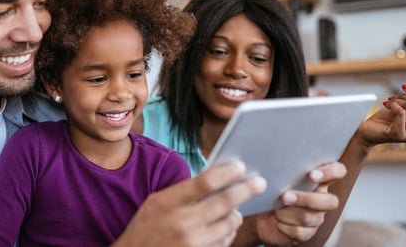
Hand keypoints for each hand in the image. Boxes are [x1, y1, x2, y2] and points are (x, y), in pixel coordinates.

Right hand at [113, 160, 266, 246]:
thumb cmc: (146, 228)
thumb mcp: (157, 203)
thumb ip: (183, 191)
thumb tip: (217, 177)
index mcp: (168, 202)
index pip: (205, 181)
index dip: (228, 172)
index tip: (241, 166)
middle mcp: (182, 223)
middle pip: (226, 201)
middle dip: (247, 190)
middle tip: (259, 183)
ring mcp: (193, 243)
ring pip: (230, 224)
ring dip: (236, 214)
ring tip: (235, 210)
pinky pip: (225, 242)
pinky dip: (228, 233)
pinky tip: (223, 228)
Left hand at [250, 162, 346, 246]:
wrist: (261, 217)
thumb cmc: (272, 192)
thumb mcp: (276, 178)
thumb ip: (281, 170)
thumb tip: (270, 169)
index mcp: (319, 181)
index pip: (338, 171)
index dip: (331, 172)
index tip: (311, 175)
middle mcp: (322, 199)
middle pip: (330, 201)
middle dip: (306, 199)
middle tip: (285, 196)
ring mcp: (316, 218)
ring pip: (310, 217)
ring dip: (289, 213)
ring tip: (276, 209)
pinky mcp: (306, 233)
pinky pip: (300, 232)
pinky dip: (285, 226)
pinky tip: (278, 222)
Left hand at [358, 84, 405, 145]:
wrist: (368, 131)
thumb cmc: (386, 118)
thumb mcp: (404, 105)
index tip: (404, 87)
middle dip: (404, 95)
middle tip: (392, 98)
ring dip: (396, 100)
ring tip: (388, 103)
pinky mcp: (400, 135)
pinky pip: (401, 112)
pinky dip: (392, 105)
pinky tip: (386, 106)